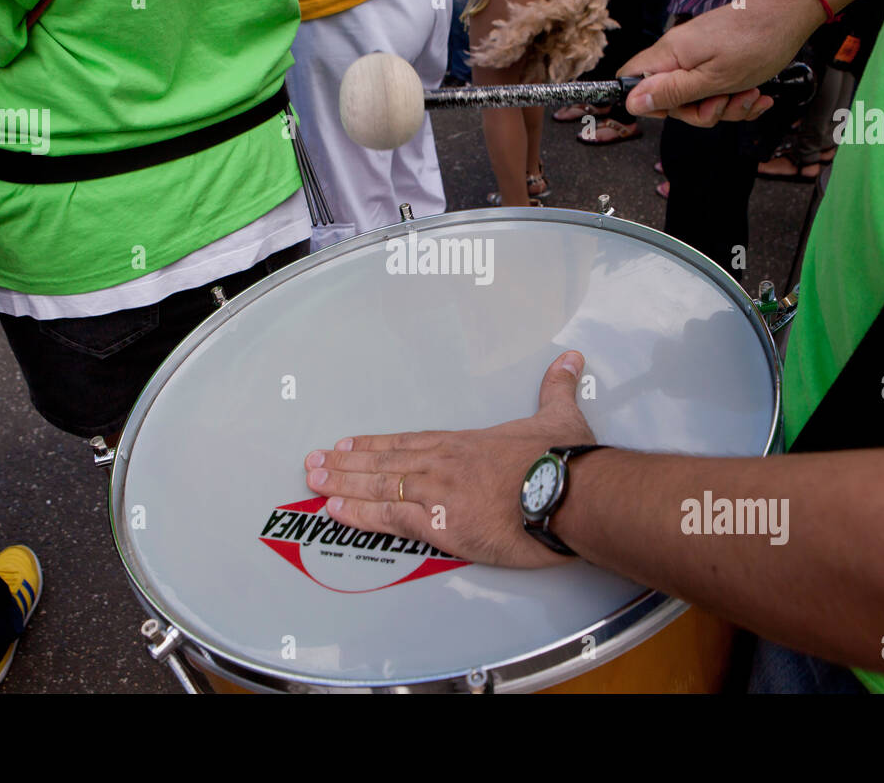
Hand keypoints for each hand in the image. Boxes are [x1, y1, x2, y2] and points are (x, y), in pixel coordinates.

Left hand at [303, 351, 595, 567]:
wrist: (569, 491)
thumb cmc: (564, 460)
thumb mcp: (561, 416)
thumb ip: (557, 388)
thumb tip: (570, 359)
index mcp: (466, 444)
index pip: (410, 442)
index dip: (377, 444)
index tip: (350, 443)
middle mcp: (444, 464)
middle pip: (384, 461)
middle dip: (346, 462)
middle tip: (314, 461)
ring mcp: (437, 492)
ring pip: (378, 485)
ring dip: (342, 483)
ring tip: (313, 481)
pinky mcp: (440, 523)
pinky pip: (389, 518)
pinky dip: (359, 513)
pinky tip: (335, 511)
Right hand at [619, 0, 824, 125]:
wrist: (792, 14)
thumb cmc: (758, 41)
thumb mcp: (713, 79)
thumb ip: (671, 93)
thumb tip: (631, 103)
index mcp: (670, 54)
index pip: (630, 79)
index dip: (647, 102)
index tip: (676, 109)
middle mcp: (679, 53)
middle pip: (669, 97)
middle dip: (699, 111)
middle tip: (724, 102)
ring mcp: (698, 55)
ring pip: (697, 97)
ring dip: (725, 106)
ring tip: (749, 95)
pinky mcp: (716, 57)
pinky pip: (715, 88)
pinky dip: (736, 97)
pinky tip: (756, 94)